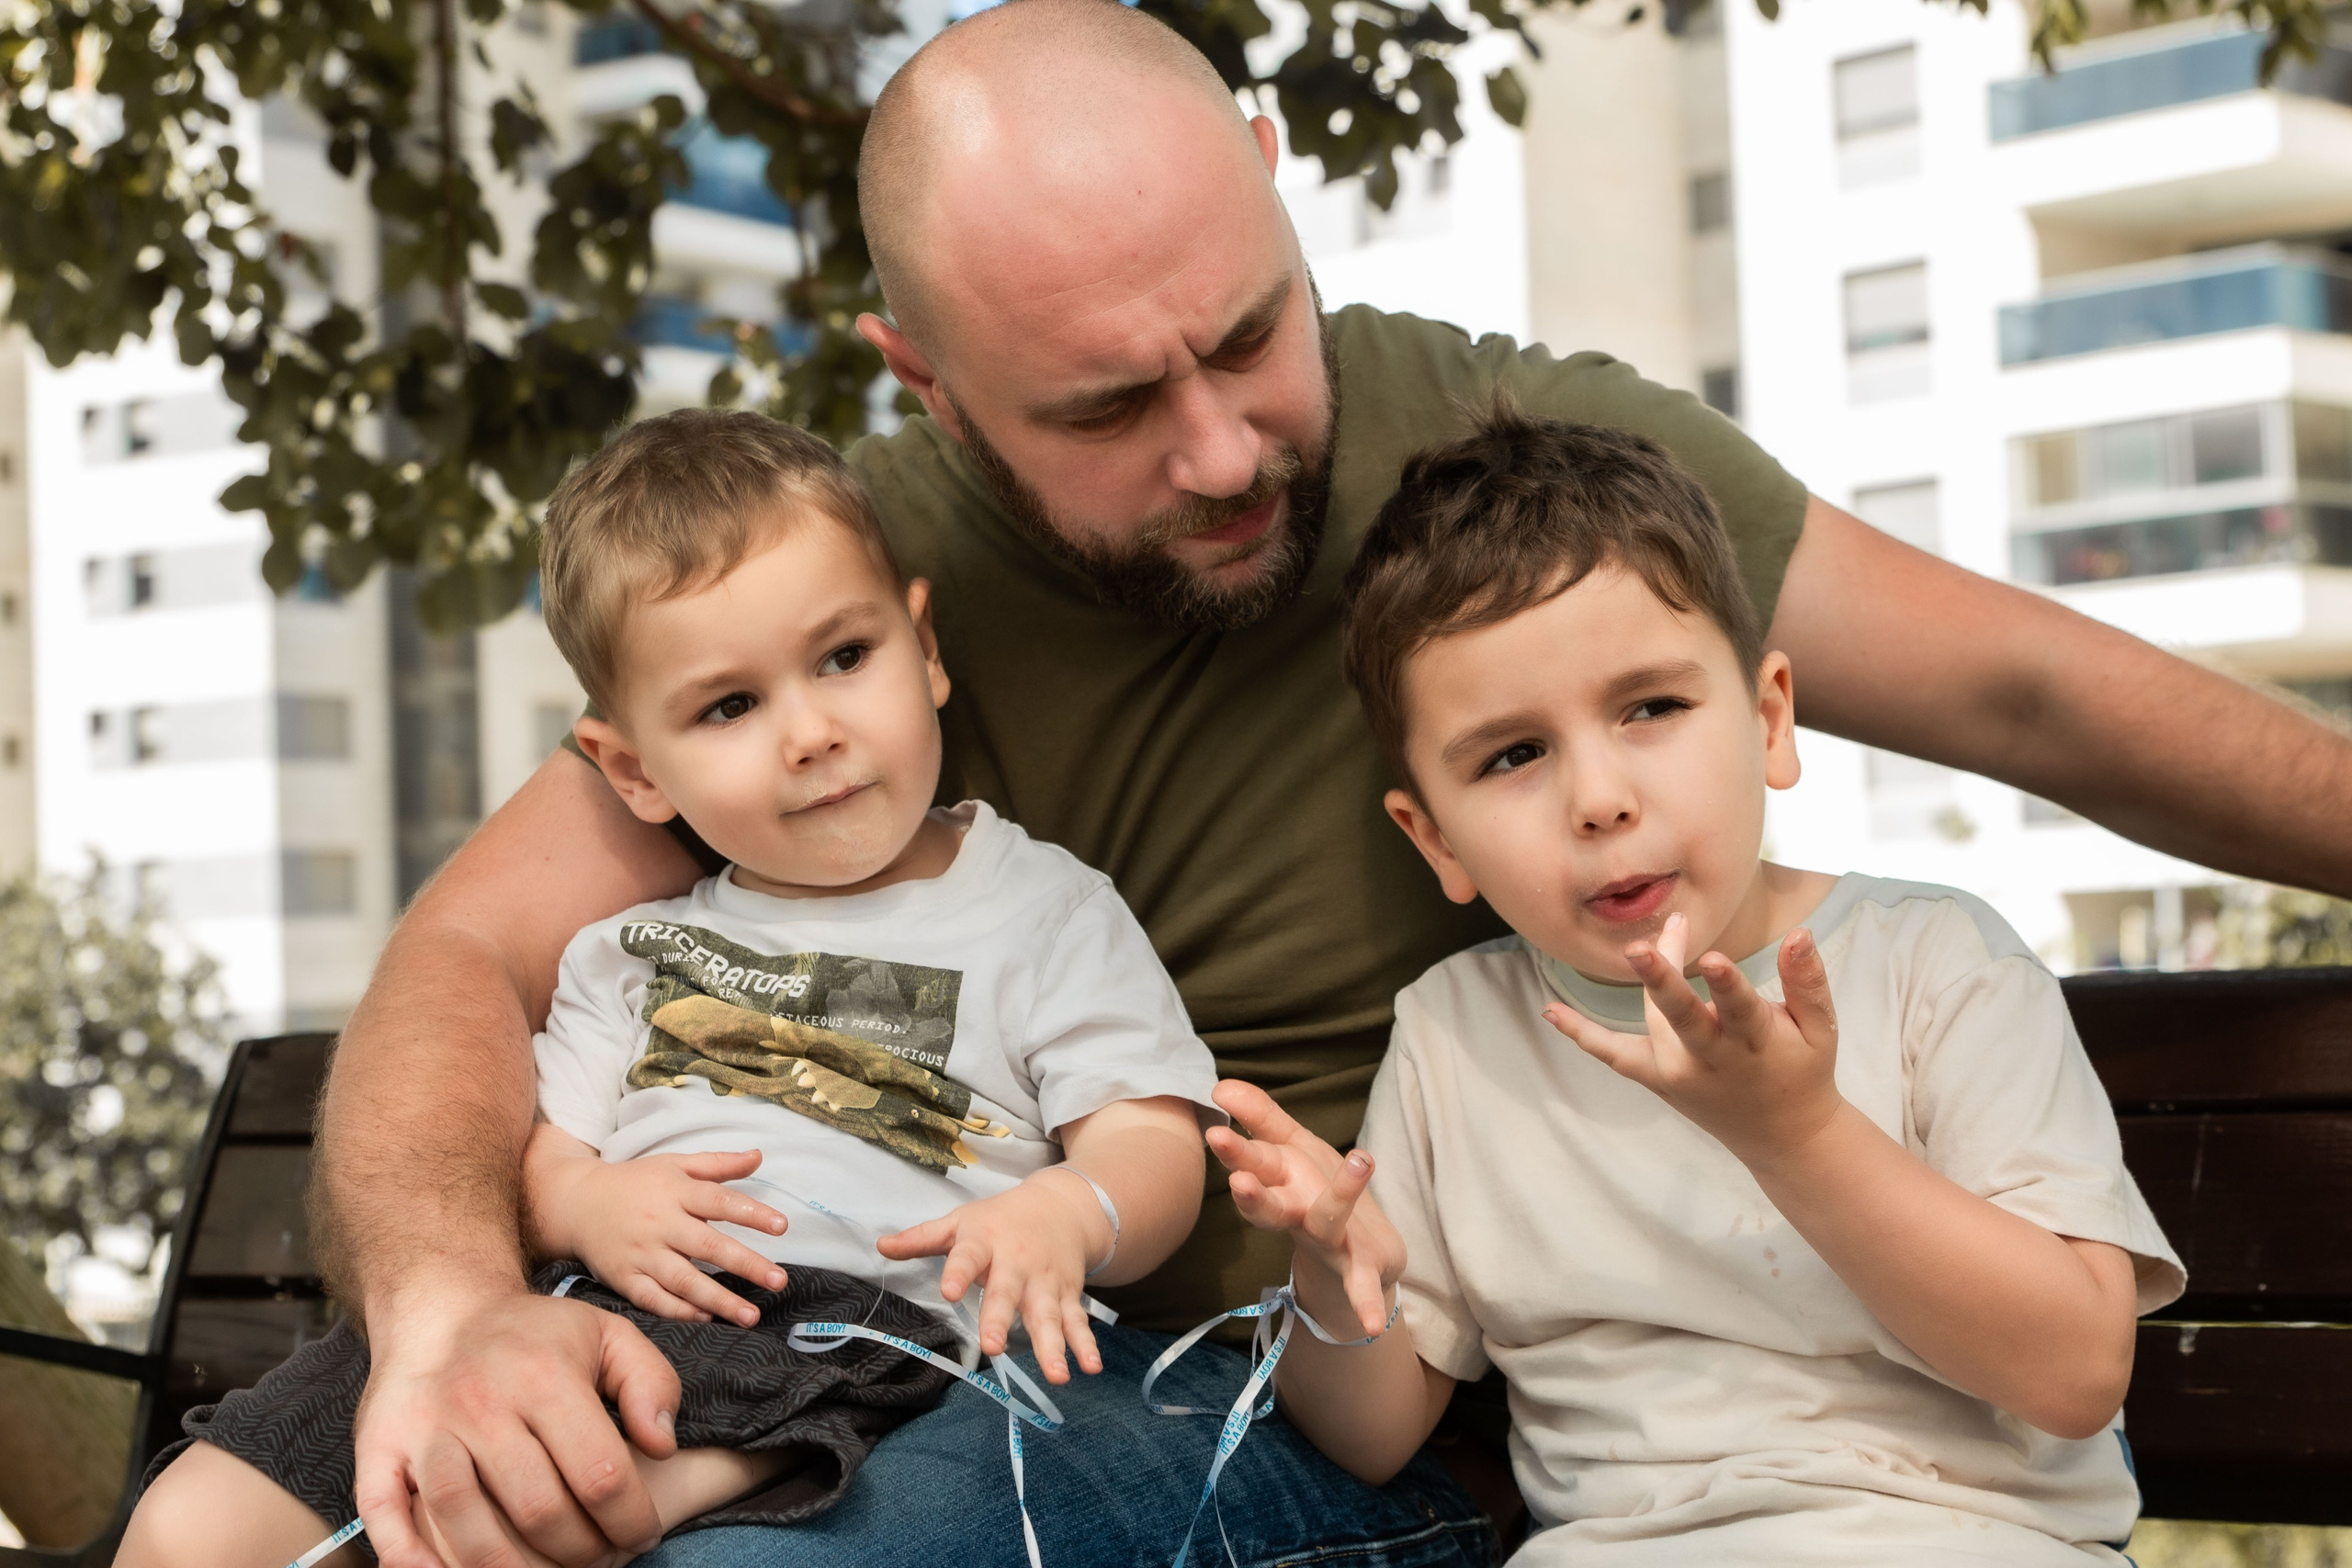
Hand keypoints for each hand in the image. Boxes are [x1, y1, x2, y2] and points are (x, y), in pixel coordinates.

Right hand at [353, 1283, 678, 1567]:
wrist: (441, 1310)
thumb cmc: (537, 1337)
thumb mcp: (609, 1336)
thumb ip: (651, 1383)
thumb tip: (661, 1446)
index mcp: (546, 1375)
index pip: (600, 1473)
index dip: (630, 1519)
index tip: (643, 1534)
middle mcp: (482, 1402)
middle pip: (538, 1509)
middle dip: (581, 1551)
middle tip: (599, 1558)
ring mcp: (426, 1427)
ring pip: (464, 1519)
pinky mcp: (380, 1448)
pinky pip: (385, 1515)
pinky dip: (410, 1560)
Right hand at [526, 1124, 790, 1326]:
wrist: (575, 1203)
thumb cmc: (635, 1183)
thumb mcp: (674, 1164)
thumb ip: (717, 1164)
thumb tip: (759, 1156)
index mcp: (675, 1191)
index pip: (719, 1202)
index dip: (751, 1213)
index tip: (782, 1226)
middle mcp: (660, 1224)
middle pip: (707, 1246)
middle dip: (745, 1265)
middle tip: (779, 1281)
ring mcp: (641, 1254)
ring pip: (683, 1280)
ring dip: (719, 1300)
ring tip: (751, 1315)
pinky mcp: (624, 1279)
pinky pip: (654, 1300)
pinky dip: (680, 1311)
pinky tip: (707, 1318)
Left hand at [876, 1171, 1107, 1382]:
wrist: (1063, 1205)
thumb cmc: (1001, 1219)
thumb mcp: (961, 1221)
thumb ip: (922, 1238)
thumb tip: (880, 1247)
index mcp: (985, 1242)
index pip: (968, 1257)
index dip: (958, 1272)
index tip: (948, 1291)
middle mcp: (1018, 1263)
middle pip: (1008, 1293)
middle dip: (1001, 1319)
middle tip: (993, 1347)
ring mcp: (1046, 1282)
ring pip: (1048, 1315)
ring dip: (1052, 1345)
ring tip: (1056, 1375)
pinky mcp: (1068, 1295)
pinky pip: (1076, 1322)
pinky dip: (1085, 1344)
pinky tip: (1091, 1368)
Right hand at [1206, 1081, 1403, 1338]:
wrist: (1356, 1256)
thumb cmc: (1314, 1193)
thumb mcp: (1292, 1147)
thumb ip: (1260, 1116)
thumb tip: (1221, 1084)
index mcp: (1279, 1182)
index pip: (1251, 1164)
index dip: (1234, 1151)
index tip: (1215, 1131)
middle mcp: (1295, 1213)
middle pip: (1269, 1202)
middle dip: (1251, 1188)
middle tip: (1235, 1173)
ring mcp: (1327, 1241)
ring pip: (1324, 1220)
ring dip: (1340, 1195)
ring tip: (1361, 1158)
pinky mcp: (1359, 1266)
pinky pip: (1361, 1286)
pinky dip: (1367, 1304)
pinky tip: (1373, 1324)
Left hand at [1543, 912, 1843, 1168]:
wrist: (1785, 1138)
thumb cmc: (1804, 1070)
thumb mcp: (1821, 1029)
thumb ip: (1807, 981)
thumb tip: (1800, 932)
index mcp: (1755, 1043)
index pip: (1739, 1009)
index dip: (1726, 985)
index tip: (1714, 959)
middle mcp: (1712, 1059)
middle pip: (1682, 1016)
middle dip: (1661, 983)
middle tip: (1641, 948)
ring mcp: (1679, 1073)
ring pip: (1656, 1019)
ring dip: (1651, 977)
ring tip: (1646, 941)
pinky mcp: (1658, 1080)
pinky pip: (1615, 1056)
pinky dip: (1582, 1035)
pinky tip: (1549, 1010)